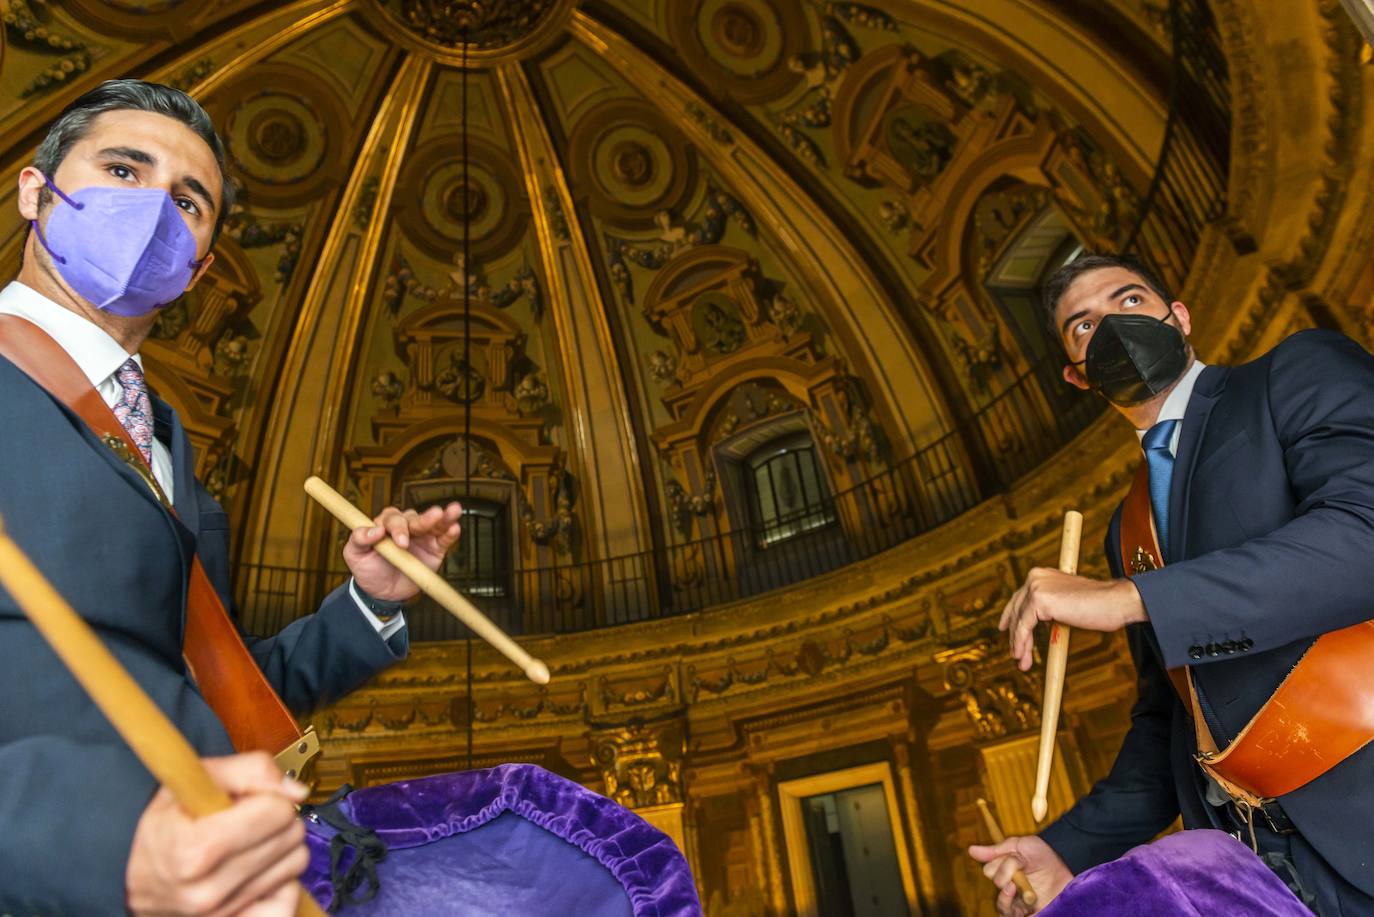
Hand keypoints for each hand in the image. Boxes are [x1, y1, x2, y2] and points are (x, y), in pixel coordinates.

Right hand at [126, 753, 309, 915]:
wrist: (126, 873)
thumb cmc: (160, 825)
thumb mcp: (193, 780)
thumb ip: (251, 770)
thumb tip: (296, 790)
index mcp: (195, 850)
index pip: (278, 812)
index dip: (267, 795)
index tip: (247, 798)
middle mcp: (208, 890)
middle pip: (291, 837)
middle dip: (276, 818)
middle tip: (248, 817)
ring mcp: (220, 913)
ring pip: (295, 864)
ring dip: (280, 847)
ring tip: (248, 841)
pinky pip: (287, 900)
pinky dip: (281, 881)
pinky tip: (259, 868)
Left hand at [343, 502, 462, 600]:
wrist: (383, 594)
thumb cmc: (368, 570)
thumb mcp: (354, 555)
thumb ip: (358, 539)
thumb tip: (374, 530)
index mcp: (384, 525)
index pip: (392, 519)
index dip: (398, 527)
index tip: (401, 542)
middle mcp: (405, 527)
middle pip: (415, 518)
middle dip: (423, 520)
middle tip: (430, 521)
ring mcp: (421, 537)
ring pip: (433, 523)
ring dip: (443, 517)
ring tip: (452, 511)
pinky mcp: (435, 549)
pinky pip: (444, 539)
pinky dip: (450, 533)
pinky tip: (455, 527)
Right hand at [968, 835, 1072, 915]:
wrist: (1068, 860)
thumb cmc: (1043, 852)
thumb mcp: (1019, 846)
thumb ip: (996, 851)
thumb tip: (971, 850)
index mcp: (1005, 872)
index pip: (990, 872)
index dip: (998, 865)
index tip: (1013, 858)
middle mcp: (1011, 888)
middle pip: (996, 889)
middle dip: (1003, 878)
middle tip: (1018, 872)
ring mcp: (1022, 902)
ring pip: (1003, 908)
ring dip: (1005, 898)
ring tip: (1013, 887)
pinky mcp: (1033, 912)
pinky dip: (1016, 912)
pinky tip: (1025, 900)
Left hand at [999, 569, 1146, 670]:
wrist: (1116, 602)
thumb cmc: (1099, 606)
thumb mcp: (1067, 603)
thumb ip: (1050, 607)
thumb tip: (1033, 624)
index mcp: (1042, 575)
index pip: (1020, 598)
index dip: (1010, 616)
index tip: (1004, 630)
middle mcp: (1035, 577)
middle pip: (1017, 610)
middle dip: (1015, 635)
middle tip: (1016, 655)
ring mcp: (1036, 587)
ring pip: (1019, 620)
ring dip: (1019, 644)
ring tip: (1021, 662)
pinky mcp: (1039, 600)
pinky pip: (1024, 626)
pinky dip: (1022, 642)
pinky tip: (1022, 655)